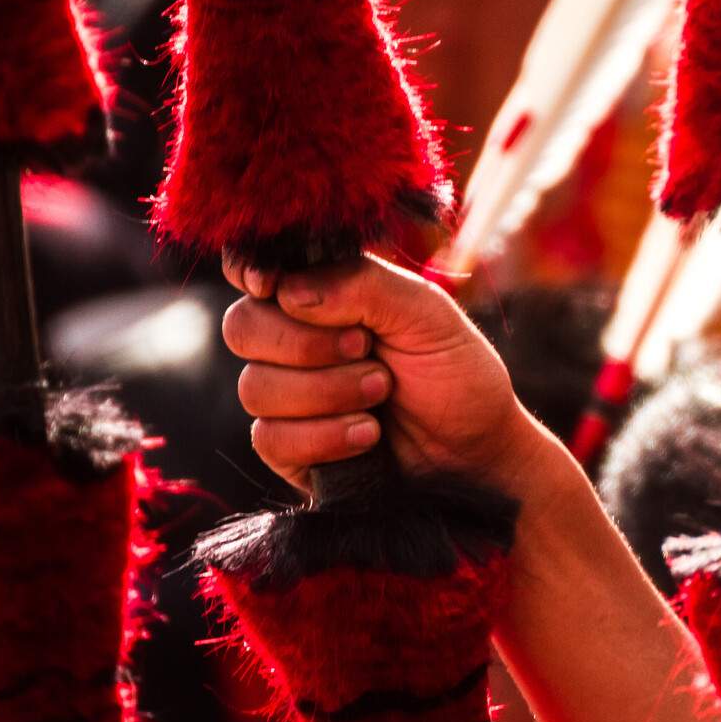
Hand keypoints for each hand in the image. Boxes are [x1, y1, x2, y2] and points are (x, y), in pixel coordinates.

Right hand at [222, 254, 543, 495]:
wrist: (477, 451)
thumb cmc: (455, 373)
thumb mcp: (426, 313)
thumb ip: (363, 285)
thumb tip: (288, 291)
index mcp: (322, 294)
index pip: (255, 270)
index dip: (251, 273)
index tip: (273, 286)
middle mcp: (294, 341)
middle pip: (242, 328)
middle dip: (306, 343)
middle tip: (367, 348)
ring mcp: (288, 397)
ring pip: (255, 387)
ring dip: (327, 391)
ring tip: (382, 393)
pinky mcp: (290, 449)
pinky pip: (269, 438)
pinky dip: (323, 436)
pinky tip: (368, 436)